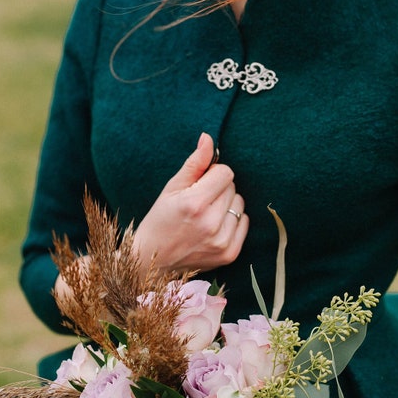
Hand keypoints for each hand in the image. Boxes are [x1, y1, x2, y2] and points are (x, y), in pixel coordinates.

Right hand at [134, 132, 248, 272]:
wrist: (153, 260)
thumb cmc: (160, 219)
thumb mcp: (171, 188)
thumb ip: (194, 163)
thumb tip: (208, 137)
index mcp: (194, 204)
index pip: (225, 173)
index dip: (213, 174)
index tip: (199, 183)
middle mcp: (210, 224)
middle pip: (233, 188)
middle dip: (218, 189)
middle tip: (199, 202)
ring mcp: (222, 242)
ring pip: (240, 205)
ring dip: (226, 205)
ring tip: (205, 215)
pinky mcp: (229, 254)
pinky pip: (244, 223)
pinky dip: (232, 221)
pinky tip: (213, 227)